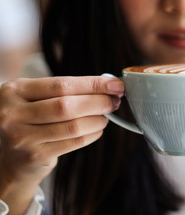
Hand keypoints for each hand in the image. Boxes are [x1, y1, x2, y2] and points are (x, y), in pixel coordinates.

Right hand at [0, 76, 123, 212]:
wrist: (11, 157)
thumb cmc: (31, 119)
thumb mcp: (36, 98)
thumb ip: (65, 90)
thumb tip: (108, 86)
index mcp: (15, 90)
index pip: (62, 84)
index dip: (93, 84)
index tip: (116, 85)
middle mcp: (13, 113)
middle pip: (67, 105)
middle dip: (98, 102)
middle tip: (114, 101)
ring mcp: (22, 137)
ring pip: (73, 126)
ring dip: (97, 120)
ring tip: (105, 116)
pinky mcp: (34, 155)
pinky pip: (73, 142)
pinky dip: (92, 134)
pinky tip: (97, 129)